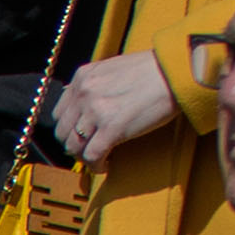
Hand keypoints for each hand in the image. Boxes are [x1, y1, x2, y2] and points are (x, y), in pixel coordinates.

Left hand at [52, 48, 180, 164]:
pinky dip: (96, 166)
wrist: (175, 71)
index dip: (68, 128)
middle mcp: (85, 93)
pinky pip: (92, 156)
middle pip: (63, 133)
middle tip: (88, 149)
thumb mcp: (112, 68)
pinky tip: (105, 165)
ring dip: (84, 157)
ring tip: (98, 158)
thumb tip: (78, 101)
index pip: (59, 113)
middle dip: (74, 145)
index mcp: (83, 77)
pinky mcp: (112, 128)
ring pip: (74, 147)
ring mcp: (97, 111)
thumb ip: (93, 84)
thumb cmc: (152, 69)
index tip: (79, 135)